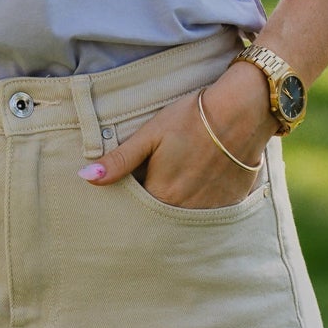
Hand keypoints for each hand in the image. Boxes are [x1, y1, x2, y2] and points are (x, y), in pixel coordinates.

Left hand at [79, 64, 276, 207]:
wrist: (241, 111)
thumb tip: (86, 177)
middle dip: (152, 205)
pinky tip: (202, 182)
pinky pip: (208, 213)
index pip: (136, 209)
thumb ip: (119, 160)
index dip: (131, 197)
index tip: (133, 183)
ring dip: (176, 205)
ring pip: (184, 216)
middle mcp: (185, 210)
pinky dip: (201, 204)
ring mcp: (210, 210)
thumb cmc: (192, 118)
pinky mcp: (231, 204)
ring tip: (180, 180)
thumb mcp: (151, 134)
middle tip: (157, 179)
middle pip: (160, 215)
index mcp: (162, 194)